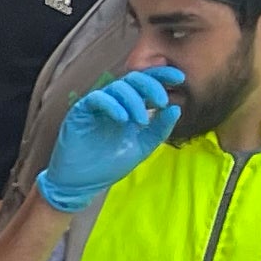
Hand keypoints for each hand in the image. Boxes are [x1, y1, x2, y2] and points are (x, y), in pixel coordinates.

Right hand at [35, 65, 185, 213]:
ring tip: (141, 120)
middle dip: (151, 86)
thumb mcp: (142, 147)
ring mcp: (97, 106)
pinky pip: (97, 98)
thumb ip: (159, 129)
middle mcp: (114, 102)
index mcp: (129, 106)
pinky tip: (122, 119)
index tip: (180, 78)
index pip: (146, 83)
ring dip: (134, 100)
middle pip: (134, 79)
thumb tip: (176, 108)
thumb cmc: (108, 166)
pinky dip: (112, 105)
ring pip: (117, 87)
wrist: (80, 184)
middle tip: (162, 101)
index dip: (162, 75)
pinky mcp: (80, 112)